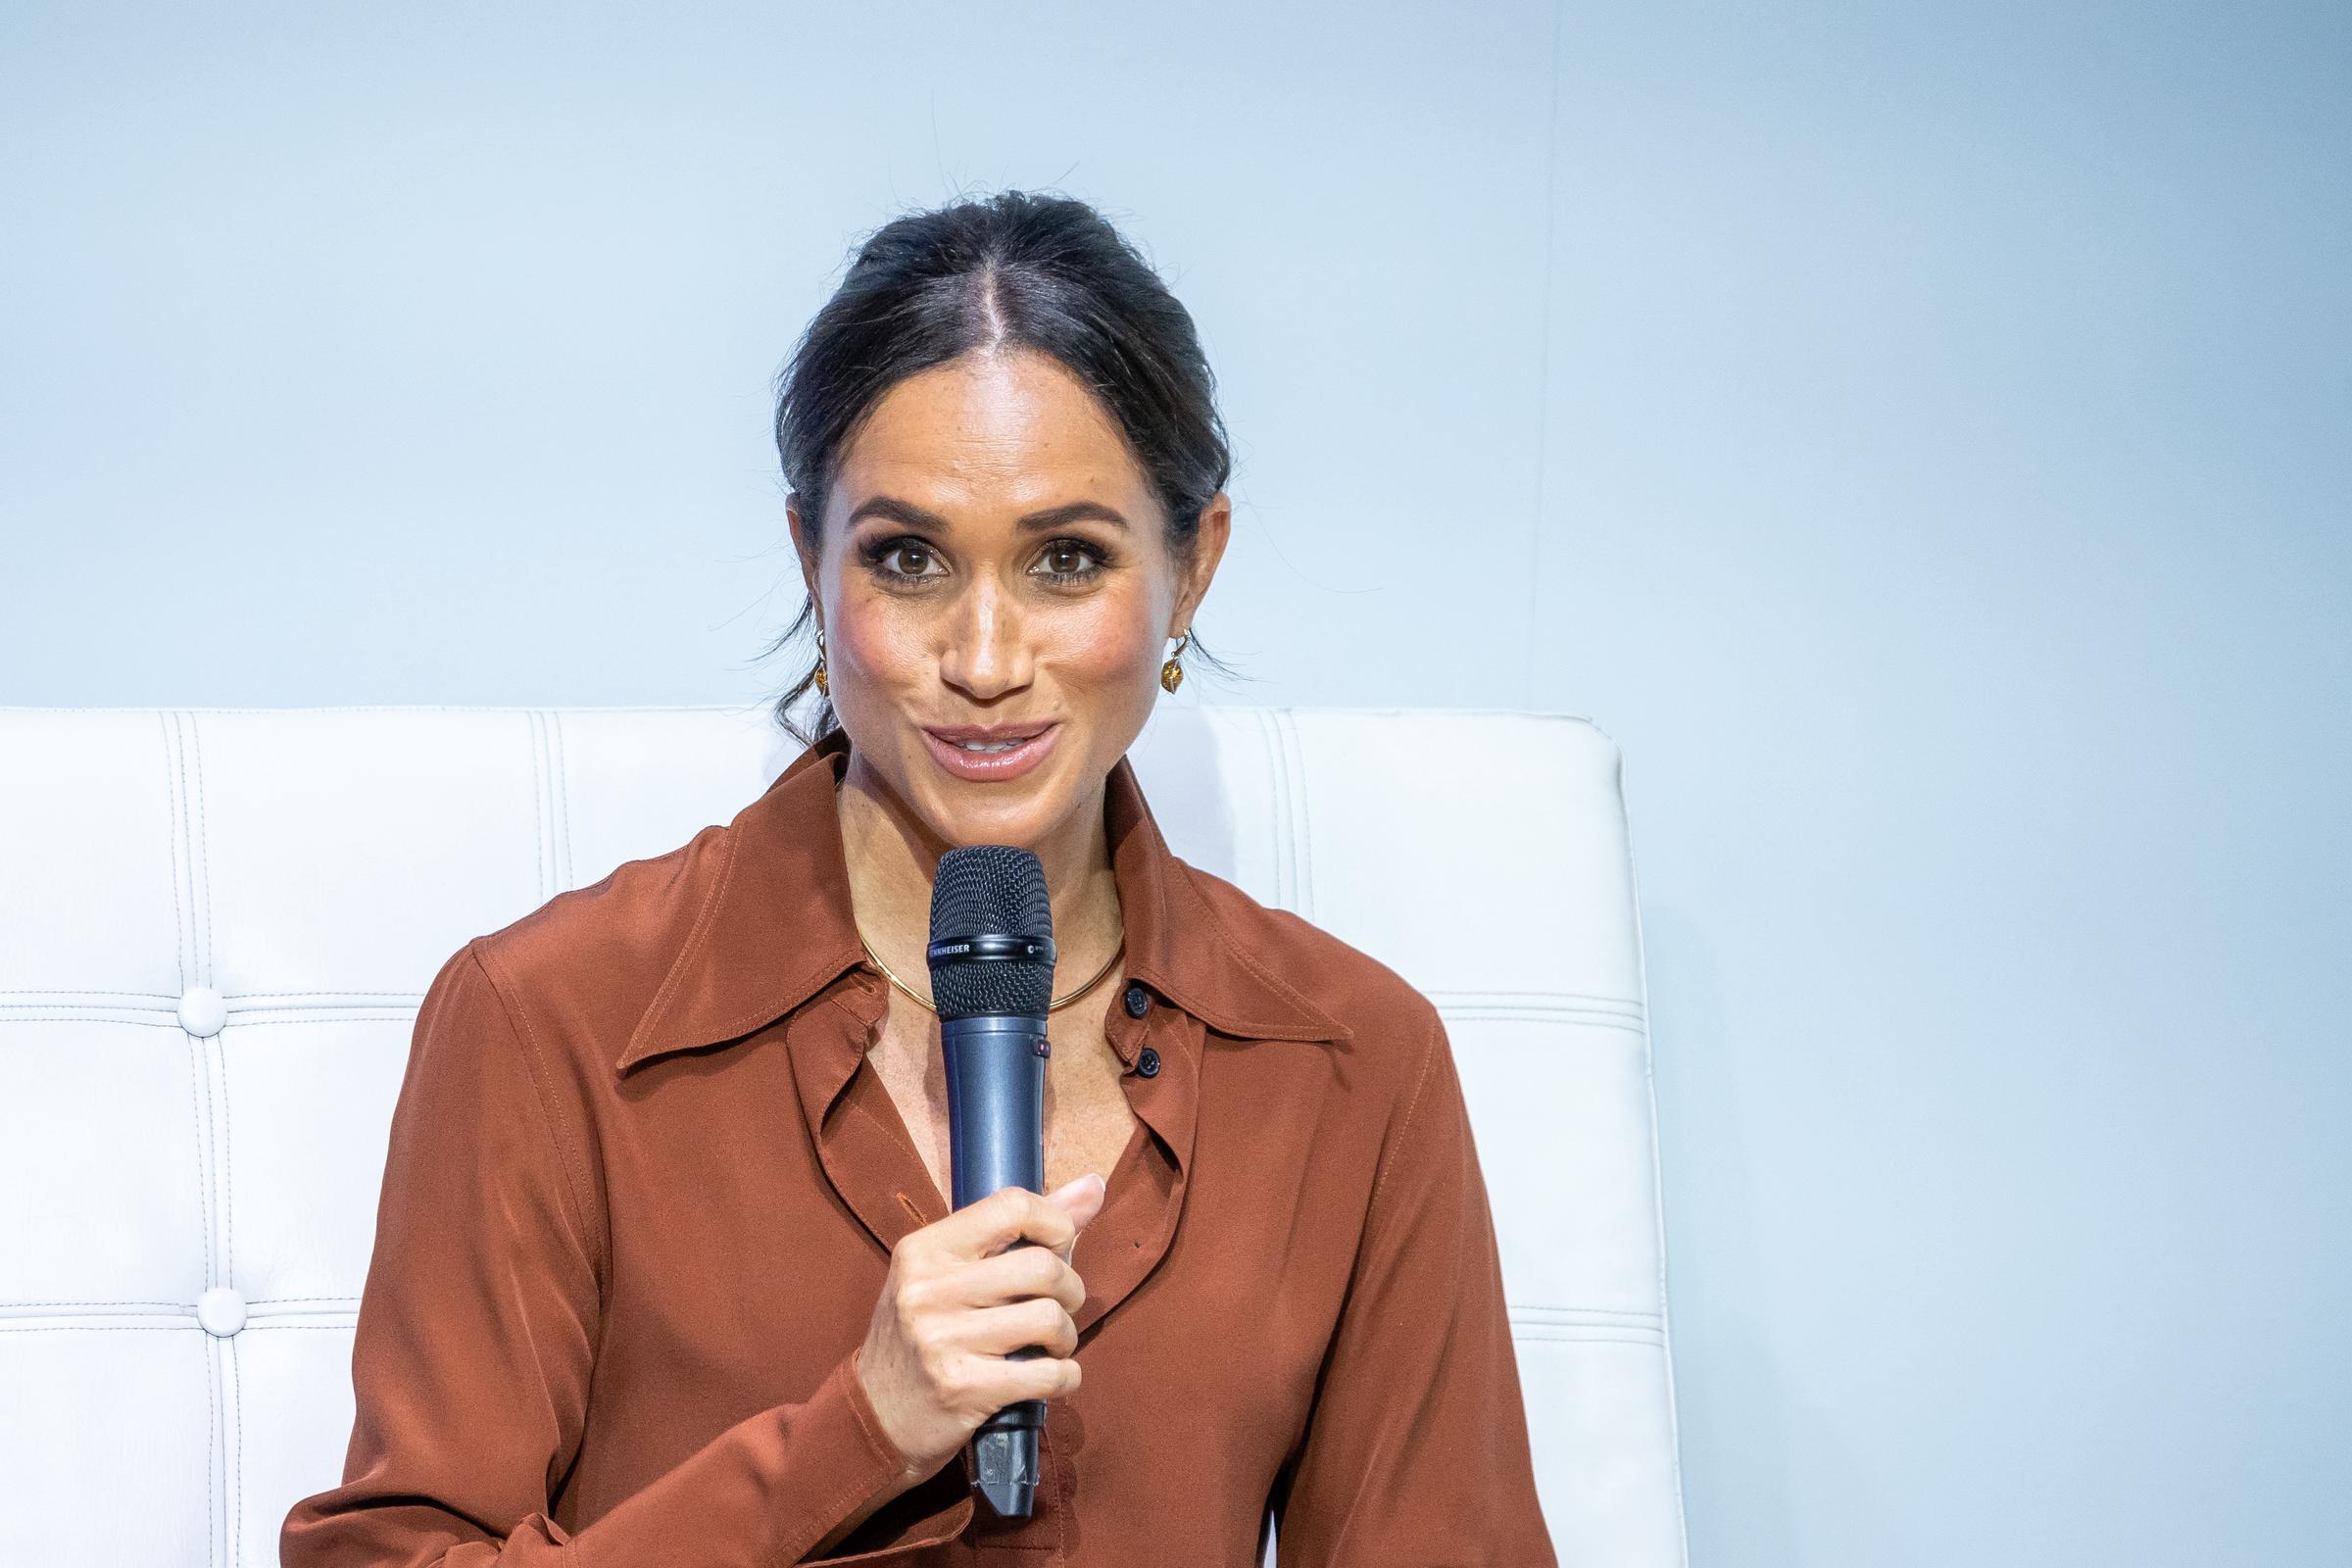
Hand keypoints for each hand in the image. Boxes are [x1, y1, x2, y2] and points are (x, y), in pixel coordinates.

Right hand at [852, 1171, 1107, 1482]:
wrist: (875, 1418)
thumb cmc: (925, 1334)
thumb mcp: (950, 1273)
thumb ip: (1021, 1229)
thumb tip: (1093, 1186)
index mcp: (924, 1249)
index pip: (1012, 1206)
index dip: (1055, 1222)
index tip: (1058, 1246)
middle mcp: (928, 1290)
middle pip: (1042, 1267)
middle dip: (1069, 1289)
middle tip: (1058, 1306)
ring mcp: (942, 1341)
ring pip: (1050, 1319)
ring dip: (1066, 1337)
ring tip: (1050, 1345)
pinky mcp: (963, 1390)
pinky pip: (1048, 1374)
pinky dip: (1065, 1376)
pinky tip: (1052, 1376)